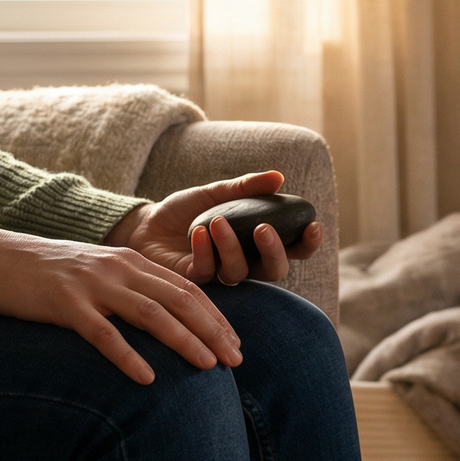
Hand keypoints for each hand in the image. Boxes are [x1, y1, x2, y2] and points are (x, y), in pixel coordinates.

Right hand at [0, 229, 244, 383]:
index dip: (216, 316)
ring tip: (207, 366)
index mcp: (131, 261)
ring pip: (151, 313)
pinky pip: (103, 333)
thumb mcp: (100, 274)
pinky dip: (128, 356)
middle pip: (179, 300)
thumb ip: (132, 290)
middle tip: (236, 360)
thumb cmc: (51, 274)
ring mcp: (93, 285)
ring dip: (184, 341)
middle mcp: (119, 269)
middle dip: (212, 330)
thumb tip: (168, 322)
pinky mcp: (65, 304)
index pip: (187, 288)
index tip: (236, 343)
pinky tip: (148, 378)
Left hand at [106, 170, 325, 285]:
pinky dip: (205, 251)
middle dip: (274, 251)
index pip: (294, 248)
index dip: (308, 242)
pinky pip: (207, 272)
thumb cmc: (186, 210)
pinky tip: (198, 231)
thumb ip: (247, 187)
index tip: (312, 225)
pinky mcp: (195, 283)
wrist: (146, 223)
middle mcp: (246, 263)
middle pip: (275, 270)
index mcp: (257, 242)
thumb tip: (278, 177)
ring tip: (218, 221)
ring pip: (240, 272)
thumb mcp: (217, 192)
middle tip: (264, 228)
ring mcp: (221, 275)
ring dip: (232, 246)